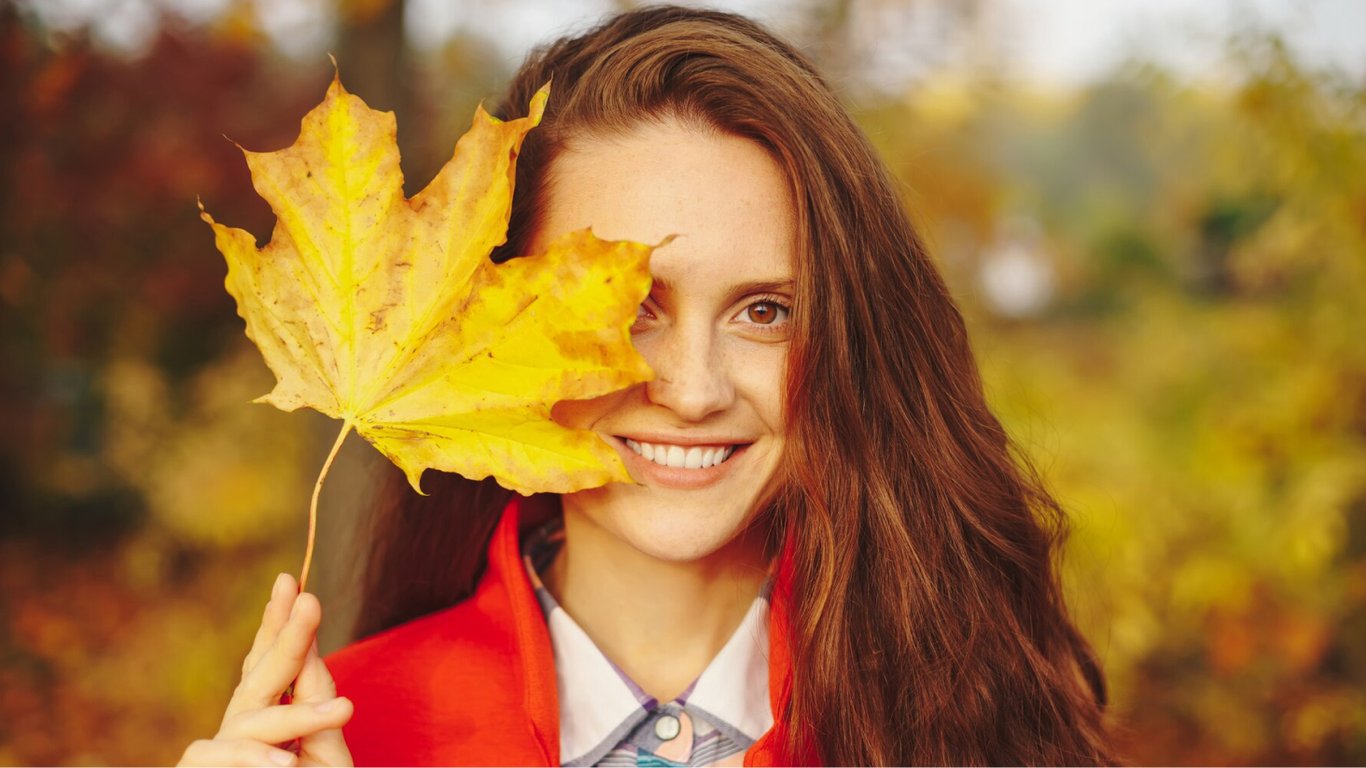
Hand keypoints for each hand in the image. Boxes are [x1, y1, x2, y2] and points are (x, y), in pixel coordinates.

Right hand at [179, 573, 353, 766]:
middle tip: (310, 603)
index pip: (271, 665)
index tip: (292, 582)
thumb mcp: (324, 756)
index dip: (279, 624)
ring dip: (295, 718)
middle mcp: (237, 732)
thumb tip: (311, 650)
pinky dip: (254, 762)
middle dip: (285, 639)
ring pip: (247, 722)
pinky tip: (286, 766)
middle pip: (258, 679)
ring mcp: (215, 756)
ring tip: (343, 714)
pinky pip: (217, 758)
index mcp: (267, 720)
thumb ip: (315, 710)